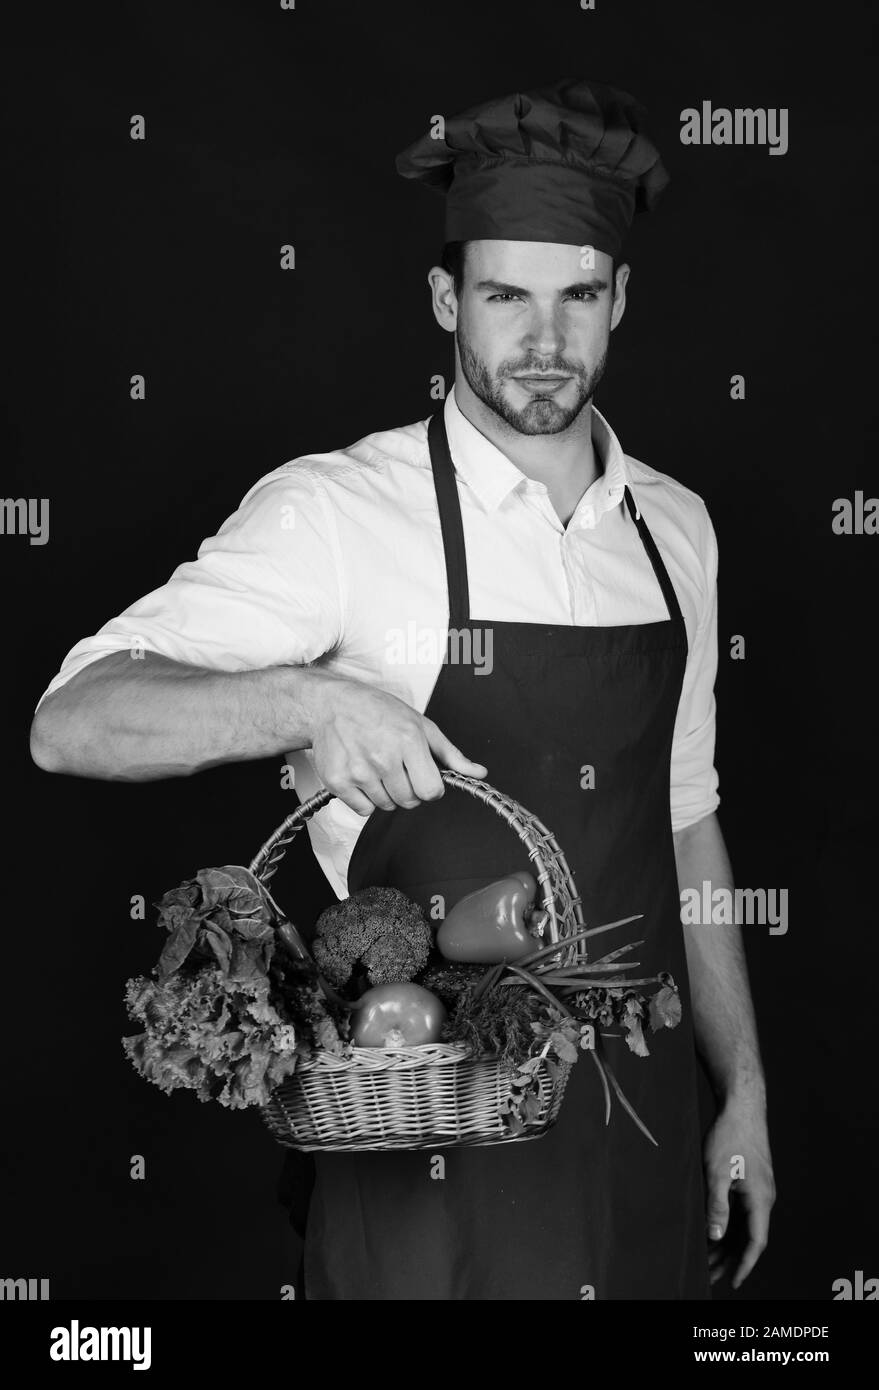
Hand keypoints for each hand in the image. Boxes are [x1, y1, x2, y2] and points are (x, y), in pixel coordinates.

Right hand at [308, 673, 486, 814]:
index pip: (431, 791)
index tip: (422, 776)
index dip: (430, 787)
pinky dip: (365, 799)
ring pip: (387, 806)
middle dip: (408, 789)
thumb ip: (450, 754)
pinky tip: (362, 774)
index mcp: (408, 740)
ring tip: (377, 767)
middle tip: (397, 767)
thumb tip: (478, 773)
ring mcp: (359, 771)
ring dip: (386, 793)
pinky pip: (363, 809)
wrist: (332, 704)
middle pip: (409, 801)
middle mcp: (383, 757)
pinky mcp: (338, 781)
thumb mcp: (420, 724)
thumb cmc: (378, 711)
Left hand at [703, 1093, 774, 1290]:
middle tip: (709, 1276)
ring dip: (727, 1243)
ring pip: (744, 1225)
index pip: (755, 1242)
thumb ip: (716, 1206)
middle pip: (749, 1237)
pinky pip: (741, 1211)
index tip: (733, 1282)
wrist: (742, 1106)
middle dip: (729, 1259)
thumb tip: (715, 1236)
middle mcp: (764, 1198)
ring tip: (707, 1259)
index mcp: (760, 1199)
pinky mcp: (751, 1181)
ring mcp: (759, 1190)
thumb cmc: (730, 1135)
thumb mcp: (717, 1172)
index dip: (743, 1264)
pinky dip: (728, 1224)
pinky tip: (712, 1231)